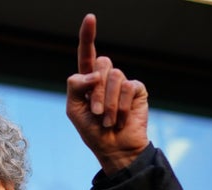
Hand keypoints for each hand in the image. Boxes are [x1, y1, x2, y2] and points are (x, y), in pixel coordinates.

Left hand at [66, 13, 149, 174]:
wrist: (114, 148)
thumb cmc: (91, 131)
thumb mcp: (74, 110)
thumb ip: (76, 87)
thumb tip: (94, 74)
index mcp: (87, 80)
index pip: (86, 54)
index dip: (88, 35)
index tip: (90, 17)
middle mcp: (105, 77)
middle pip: (100, 64)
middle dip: (96, 92)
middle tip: (97, 113)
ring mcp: (122, 82)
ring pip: (114, 76)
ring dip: (109, 104)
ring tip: (108, 121)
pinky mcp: (137, 89)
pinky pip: (128, 87)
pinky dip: (121, 107)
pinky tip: (121, 120)